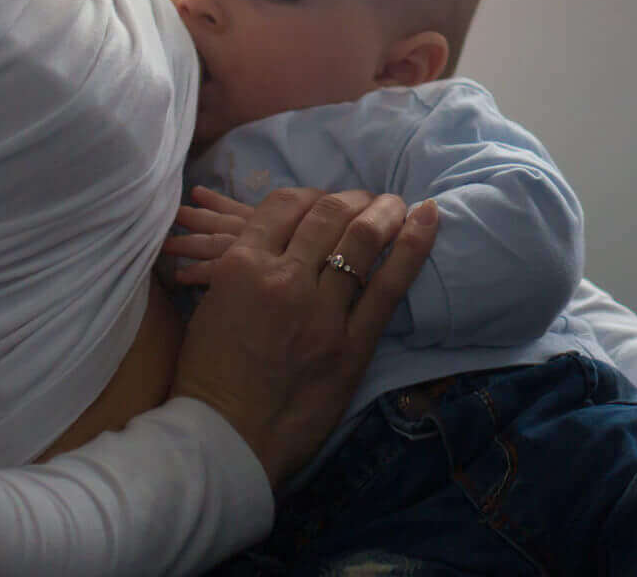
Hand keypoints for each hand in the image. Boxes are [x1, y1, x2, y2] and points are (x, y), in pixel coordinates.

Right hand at [167, 187, 436, 487]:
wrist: (225, 439)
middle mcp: (282, 278)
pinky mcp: (351, 345)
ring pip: (362, 238)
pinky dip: (413, 246)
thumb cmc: (209, 378)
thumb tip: (277, 244)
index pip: (285, 204)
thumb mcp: (210, 306)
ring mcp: (320, 311)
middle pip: (328, 213)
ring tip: (397, 205)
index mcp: (241, 266)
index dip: (312, 196)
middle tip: (367, 201)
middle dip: (353, 199)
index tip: (324, 203)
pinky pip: (389, 285)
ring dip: (386, 212)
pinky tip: (427, 219)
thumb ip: (242, 269)